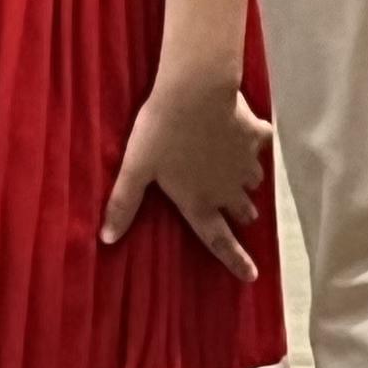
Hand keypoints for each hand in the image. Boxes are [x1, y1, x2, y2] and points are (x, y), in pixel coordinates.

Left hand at [100, 73, 271, 278]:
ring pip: (254, 181)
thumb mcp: (136, 168)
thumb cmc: (161, 131)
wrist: (196, 91)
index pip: (219, 241)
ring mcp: (246, 164)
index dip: (236, 261)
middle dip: (240, 213)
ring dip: (245, 180)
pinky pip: (262, 143)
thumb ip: (123, 204)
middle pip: (243, 212)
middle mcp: (228, 190)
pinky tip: (248, 130)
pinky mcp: (256, 136)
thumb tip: (105, 239)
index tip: (252, 276)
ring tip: (234, 168)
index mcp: (199, 202)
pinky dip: (256, 141)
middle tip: (233, 207)